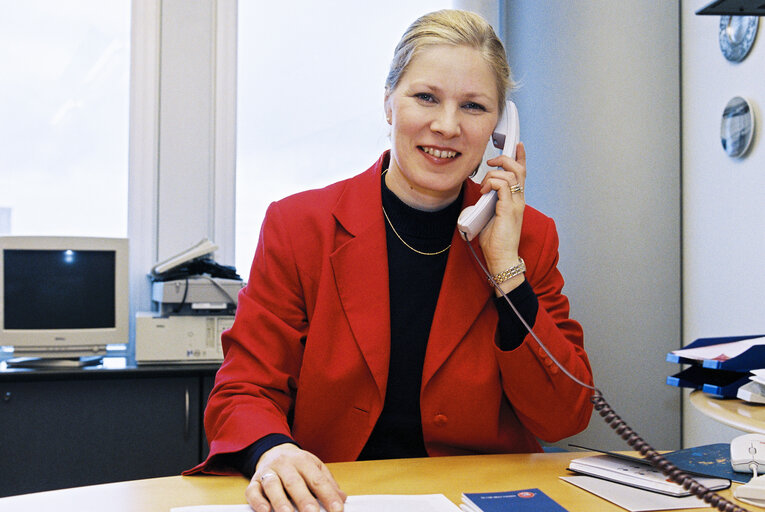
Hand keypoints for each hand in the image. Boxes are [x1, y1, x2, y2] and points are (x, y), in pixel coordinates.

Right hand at [246, 444, 346, 511]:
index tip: (337, 509)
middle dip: (304, 500)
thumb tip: (341, 498)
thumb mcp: (315, 468)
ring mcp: (268, 472)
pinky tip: (265, 511)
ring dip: (280, 501)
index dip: (328, 495)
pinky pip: (253, 491)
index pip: (317, 479)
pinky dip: (258, 501)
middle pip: (294, 482)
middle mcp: (285, 464)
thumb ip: (327, 483)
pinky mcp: (254, 481)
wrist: (274, 451)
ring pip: (272, 485)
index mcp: (303, 461)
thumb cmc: (297, 465)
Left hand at [479, 142, 526, 290]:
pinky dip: (492, 183)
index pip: (522, 173)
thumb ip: (488, 203)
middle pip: (519, 169)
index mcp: (516, 200)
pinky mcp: (509, 209)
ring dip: (494, 174)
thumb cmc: (496, 242)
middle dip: (505, 159)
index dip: (520, 157)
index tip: (518, 145)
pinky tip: (484, 191)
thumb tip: (479, 195)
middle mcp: (519, 199)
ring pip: (510, 174)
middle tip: (491, 163)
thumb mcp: (490, 216)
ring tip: (484, 186)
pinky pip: (503, 185)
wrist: (502, 258)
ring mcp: (516, 204)